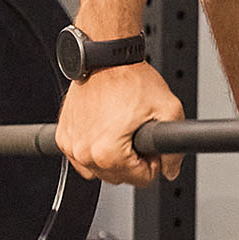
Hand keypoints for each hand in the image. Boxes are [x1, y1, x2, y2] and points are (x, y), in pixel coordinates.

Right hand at [55, 62, 184, 186]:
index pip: (142, 180)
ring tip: (122, 129)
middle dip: (133, 160)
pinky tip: (105, 128)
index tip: (150, 143)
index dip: (153, 161)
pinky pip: (82, 158)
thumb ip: (175, 148)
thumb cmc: (131, 78)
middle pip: (120, 178)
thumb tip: (171, 170)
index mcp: (108, 152)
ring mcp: (71, 145)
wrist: (106, 59)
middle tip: (137, 133)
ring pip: (100, 171)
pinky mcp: (63, 136)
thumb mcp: (168, 110)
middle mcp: (85, 152)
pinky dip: (94, 148)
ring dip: (113, 156)